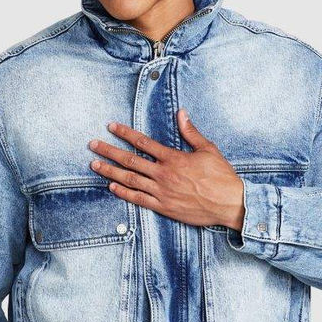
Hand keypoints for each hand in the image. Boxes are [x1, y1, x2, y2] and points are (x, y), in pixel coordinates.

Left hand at [88, 109, 244, 230]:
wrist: (229, 203)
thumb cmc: (221, 176)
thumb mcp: (208, 149)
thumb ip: (191, 132)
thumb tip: (181, 113)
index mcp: (173, 158)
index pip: (143, 142)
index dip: (124, 133)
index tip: (111, 127)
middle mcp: (163, 174)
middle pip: (130, 160)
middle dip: (109, 151)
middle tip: (93, 145)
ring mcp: (161, 192)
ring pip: (129, 179)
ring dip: (110, 171)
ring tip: (95, 165)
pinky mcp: (163, 207)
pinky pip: (138, 199)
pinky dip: (123, 192)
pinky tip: (111, 186)